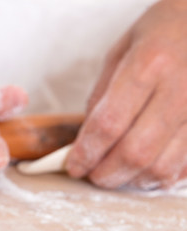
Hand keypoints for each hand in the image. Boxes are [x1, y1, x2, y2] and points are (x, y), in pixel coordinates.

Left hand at [66, 0, 186, 189]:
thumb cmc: (161, 32)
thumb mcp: (120, 52)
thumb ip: (101, 97)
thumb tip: (86, 140)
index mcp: (149, 64)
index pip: (109, 124)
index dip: (86, 152)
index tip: (74, 165)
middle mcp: (180, 88)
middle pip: (136, 152)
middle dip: (106, 173)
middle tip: (92, 174)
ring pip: (163, 166)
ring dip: (132, 180)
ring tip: (115, 174)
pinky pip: (185, 166)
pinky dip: (160, 176)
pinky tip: (144, 169)